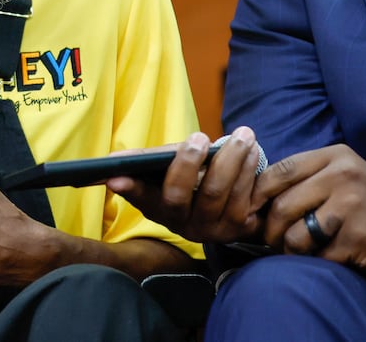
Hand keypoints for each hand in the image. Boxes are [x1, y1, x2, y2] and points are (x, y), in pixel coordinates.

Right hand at [107, 127, 264, 243]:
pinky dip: (248, 170)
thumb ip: (146, 161)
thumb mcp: (168, 169)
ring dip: (231, 160)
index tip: (117, 177)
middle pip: (179, 195)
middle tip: (200, 136)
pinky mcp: (237, 229)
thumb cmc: (191, 176)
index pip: (140, 197)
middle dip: (189, 162)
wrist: (230, 201)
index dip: (130, 189)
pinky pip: (243, 198)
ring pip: (217, 193)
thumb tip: (112, 161)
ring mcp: (209, 229)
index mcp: (156, 207)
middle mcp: (180, 224)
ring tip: (242, 135)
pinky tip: (252, 151)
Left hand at [253, 144, 365, 272]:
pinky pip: (318, 256)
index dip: (256, 194)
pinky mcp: (359, 237)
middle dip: (269, 229)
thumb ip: (304, 177)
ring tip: (297, 249)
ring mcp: (352, 206)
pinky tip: (327, 256)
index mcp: (334, 156)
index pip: (278, 171)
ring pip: (296, 234)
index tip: (249, 211)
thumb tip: (252, 194)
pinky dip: (316, 261)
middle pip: (282, 205)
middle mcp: (343, 175)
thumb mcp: (340, 173)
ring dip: (289, 248)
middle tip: (271, 240)